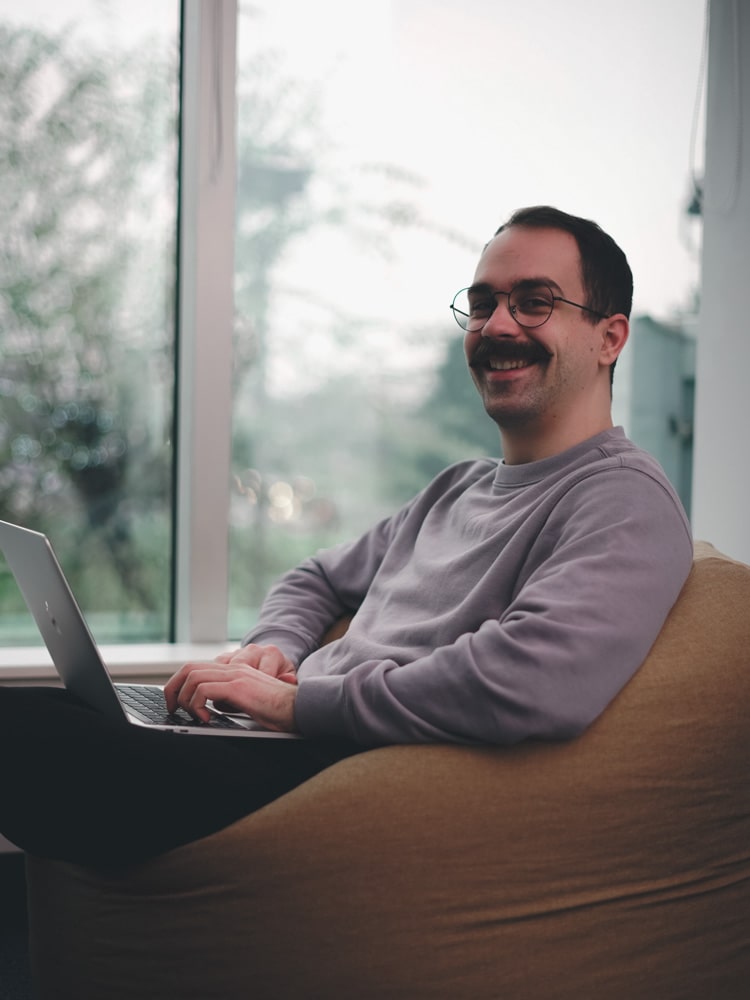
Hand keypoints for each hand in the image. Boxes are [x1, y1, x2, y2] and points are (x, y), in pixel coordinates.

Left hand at [164, 647, 298, 730]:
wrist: (299, 708)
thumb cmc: (277, 710)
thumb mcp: (246, 701)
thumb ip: (227, 698)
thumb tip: (207, 708)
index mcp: (234, 670)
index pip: (196, 667)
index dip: (179, 684)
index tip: (175, 703)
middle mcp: (233, 668)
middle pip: (189, 668)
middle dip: (173, 689)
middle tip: (172, 709)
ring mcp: (236, 675)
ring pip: (193, 677)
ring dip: (185, 699)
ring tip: (195, 716)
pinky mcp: (238, 686)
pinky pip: (203, 690)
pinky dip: (197, 705)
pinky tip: (208, 718)